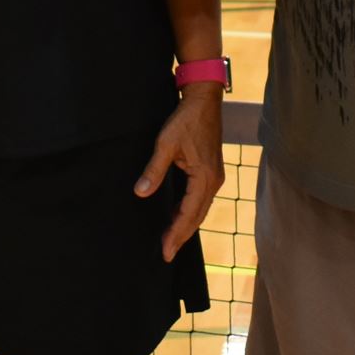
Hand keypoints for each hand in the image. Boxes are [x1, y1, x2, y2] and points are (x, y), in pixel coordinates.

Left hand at [134, 85, 226, 259]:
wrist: (204, 99)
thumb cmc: (185, 119)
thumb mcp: (166, 144)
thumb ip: (154, 170)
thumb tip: (140, 193)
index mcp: (205, 177)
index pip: (189, 214)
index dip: (176, 234)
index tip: (165, 251)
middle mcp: (214, 181)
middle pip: (197, 216)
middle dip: (182, 236)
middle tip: (167, 254)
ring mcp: (214, 176)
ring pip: (200, 209)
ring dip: (186, 225)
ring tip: (170, 240)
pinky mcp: (211, 171)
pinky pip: (200, 199)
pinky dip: (189, 211)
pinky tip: (176, 215)